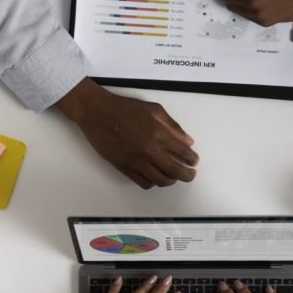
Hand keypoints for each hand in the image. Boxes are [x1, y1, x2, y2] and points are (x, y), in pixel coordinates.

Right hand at [58, 79, 197, 188]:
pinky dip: (153, 183)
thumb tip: (187, 141)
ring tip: (173, 176)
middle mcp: (150, 151)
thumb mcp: (154, 110)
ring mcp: (137, 162)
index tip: (193, 161)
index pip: (184, 154)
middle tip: (190, 174)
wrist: (99, 114)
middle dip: (188, 175)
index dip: (192, 159)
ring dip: (171, 180)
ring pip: (161, 181)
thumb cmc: (125, 108)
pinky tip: (155, 176)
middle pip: (176, 172)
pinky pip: (144, 183)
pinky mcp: (125, 168)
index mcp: (159, 135)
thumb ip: (173, 126)